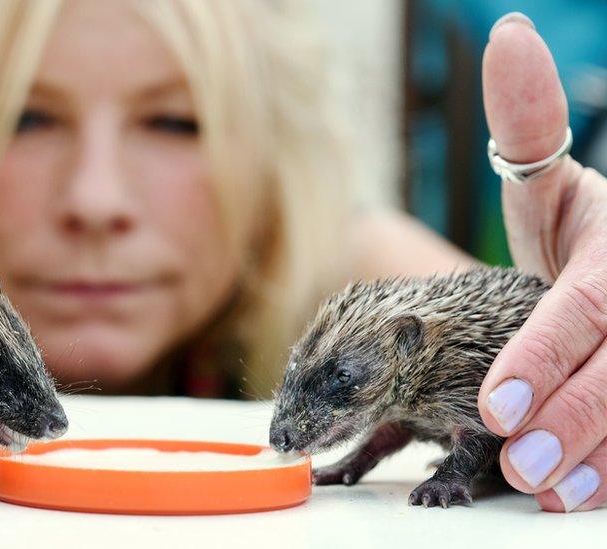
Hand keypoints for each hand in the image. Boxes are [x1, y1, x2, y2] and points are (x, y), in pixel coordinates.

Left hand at [478, 13, 606, 511]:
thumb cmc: (581, 233)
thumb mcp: (552, 181)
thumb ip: (529, 120)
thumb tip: (506, 36)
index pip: (585, 307)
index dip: (544, 356)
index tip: (494, 403)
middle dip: (573, 419)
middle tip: (518, 462)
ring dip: (600, 457)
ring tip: (547, 491)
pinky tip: (578, 496)